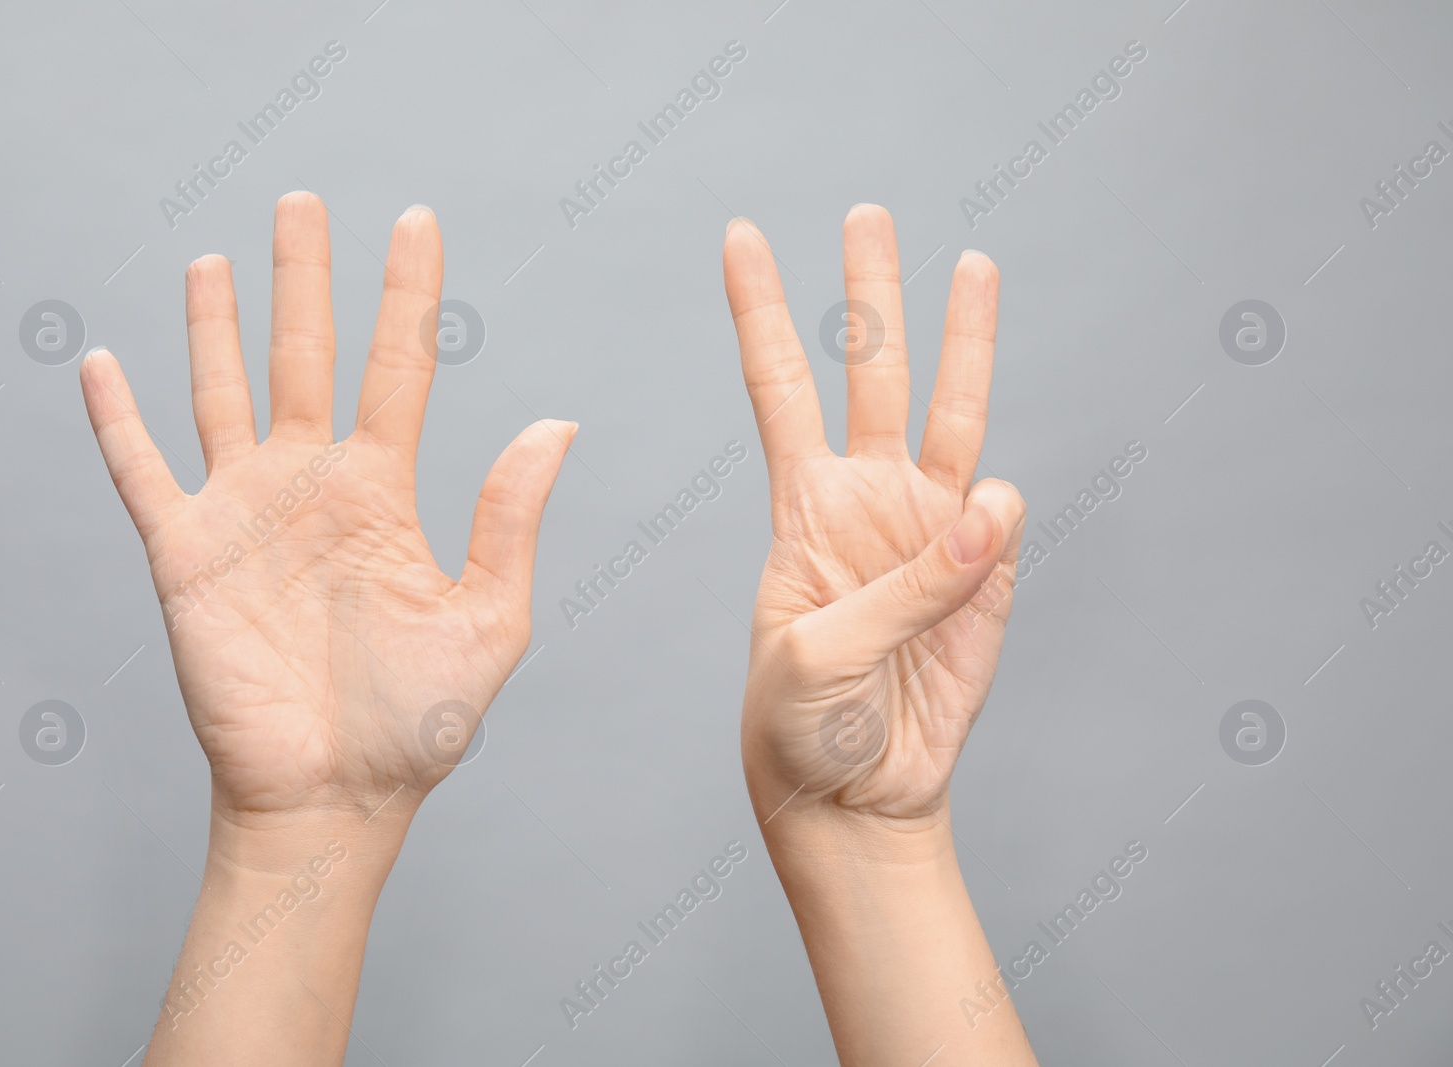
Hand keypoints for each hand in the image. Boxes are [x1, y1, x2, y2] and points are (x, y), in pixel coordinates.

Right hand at [81, 193, 573, 825]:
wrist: (332, 797)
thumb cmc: (415, 723)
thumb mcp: (488, 620)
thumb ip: (510, 520)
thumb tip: (556, 424)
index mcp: (384, 493)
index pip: (398, 368)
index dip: (407, 295)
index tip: (416, 221)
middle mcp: (312, 485)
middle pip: (306, 355)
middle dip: (305, 278)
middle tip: (302, 203)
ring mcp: (245, 513)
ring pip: (223, 392)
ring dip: (216, 326)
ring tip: (215, 260)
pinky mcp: (184, 553)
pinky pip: (142, 471)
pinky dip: (117, 419)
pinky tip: (102, 364)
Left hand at [723, 205, 1024, 827]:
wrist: (855, 796)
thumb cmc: (801, 727)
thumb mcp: (818, 658)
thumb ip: (906, 586)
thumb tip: (994, 503)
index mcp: (804, 506)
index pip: (779, 385)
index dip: (761, 310)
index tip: (740, 237)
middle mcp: (867, 500)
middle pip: (871, 371)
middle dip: (869, 291)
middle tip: (867, 213)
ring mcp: (930, 533)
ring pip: (953, 414)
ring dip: (963, 340)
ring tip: (974, 263)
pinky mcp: (985, 578)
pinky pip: (999, 523)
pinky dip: (997, 513)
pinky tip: (987, 510)